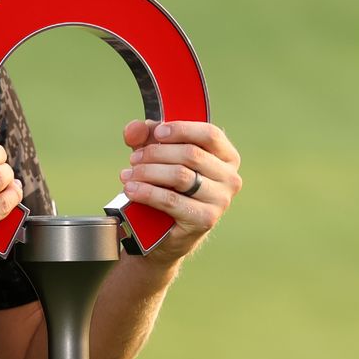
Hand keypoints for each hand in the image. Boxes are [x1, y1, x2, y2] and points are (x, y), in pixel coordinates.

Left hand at [117, 120, 242, 263]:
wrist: (165, 229)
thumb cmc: (166, 184)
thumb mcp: (156, 154)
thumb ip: (145, 136)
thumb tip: (135, 128)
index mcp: (226, 157)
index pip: (210, 134)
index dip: (181, 129)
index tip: (157, 132)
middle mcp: (230, 178)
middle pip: (191, 154)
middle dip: (155, 153)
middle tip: (134, 158)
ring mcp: (220, 200)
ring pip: (180, 176)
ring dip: (148, 172)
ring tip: (128, 175)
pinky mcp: (205, 219)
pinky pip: (171, 200)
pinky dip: (147, 192)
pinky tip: (131, 190)